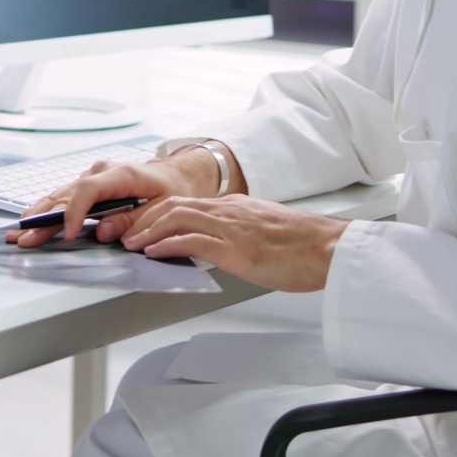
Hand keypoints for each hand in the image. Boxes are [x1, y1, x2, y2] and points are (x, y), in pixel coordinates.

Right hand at [7, 149, 224, 247]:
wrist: (179, 174)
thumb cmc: (174, 189)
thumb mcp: (164, 207)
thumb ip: (134, 221)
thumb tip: (105, 232)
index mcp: (120, 174)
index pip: (88, 191)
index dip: (75, 213)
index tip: (68, 234)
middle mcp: (101, 172)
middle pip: (66, 195)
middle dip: (44, 219)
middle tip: (24, 238)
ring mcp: (92, 177)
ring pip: (60, 196)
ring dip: (39, 215)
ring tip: (17, 232)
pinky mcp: (89, 186)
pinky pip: (65, 198)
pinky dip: (47, 211)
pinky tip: (30, 222)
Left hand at [120, 194, 350, 291]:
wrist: (329, 249)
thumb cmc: (305, 247)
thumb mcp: (265, 233)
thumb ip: (241, 234)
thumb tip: (224, 247)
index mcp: (236, 206)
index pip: (188, 203)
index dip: (160, 213)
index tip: (143, 224)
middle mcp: (229, 210)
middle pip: (174, 205)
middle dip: (145, 219)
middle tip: (126, 233)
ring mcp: (230, 227)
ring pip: (177, 218)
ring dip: (149, 231)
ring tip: (132, 245)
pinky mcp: (234, 248)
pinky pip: (191, 241)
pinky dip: (167, 245)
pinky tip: (154, 253)